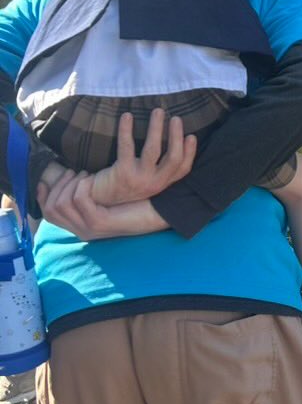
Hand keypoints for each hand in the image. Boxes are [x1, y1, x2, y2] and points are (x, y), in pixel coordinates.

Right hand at [36, 170, 168, 240]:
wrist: (156, 213)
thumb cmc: (132, 202)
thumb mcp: (103, 198)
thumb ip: (85, 193)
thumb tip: (68, 175)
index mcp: (79, 226)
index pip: (49, 215)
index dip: (43, 196)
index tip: (47, 179)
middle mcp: (81, 231)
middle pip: (51, 209)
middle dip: (57, 186)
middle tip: (72, 171)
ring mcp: (89, 229)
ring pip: (61, 204)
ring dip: (69, 184)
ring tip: (84, 173)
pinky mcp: (100, 223)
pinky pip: (79, 200)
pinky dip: (81, 186)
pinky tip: (91, 178)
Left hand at [87, 110, 196, 206]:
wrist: (96, 202)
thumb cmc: (120, 186)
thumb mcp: (142, 181)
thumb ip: (154, 169)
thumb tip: (165, 141)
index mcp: (161, 184)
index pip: (183, 169)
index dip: (190, 152)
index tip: (191, 136)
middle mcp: (154, 183)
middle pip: (173, 158)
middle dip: (176, 136)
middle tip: (175, 118)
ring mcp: (139, 180)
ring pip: (153, 150)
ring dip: (157, 128)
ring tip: (158, 111)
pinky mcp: (123, 174)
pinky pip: (127, 147)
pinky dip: (126, 129)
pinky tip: (127, 116)